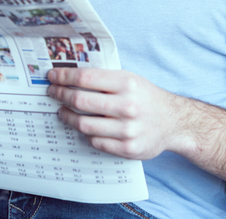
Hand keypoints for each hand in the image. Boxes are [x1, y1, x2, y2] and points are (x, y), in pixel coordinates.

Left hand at [46, 67, 185, 159]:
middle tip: (53, 93)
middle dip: (60, 96)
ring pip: (84, 124)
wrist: (174, 122)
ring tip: (63, 112)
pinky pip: (95, 141)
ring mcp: (127, 129)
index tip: (52, 76)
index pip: (85, 78)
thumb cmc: (146, 97)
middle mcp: (127, 105)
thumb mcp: (130, 79)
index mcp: (127, 83)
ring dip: (68, 117)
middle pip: (80, 101)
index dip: (64, 77)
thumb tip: (69, 76)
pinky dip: (85, 134)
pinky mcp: (127, 148)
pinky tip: (84, 127)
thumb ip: (104, 78)